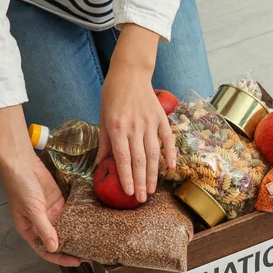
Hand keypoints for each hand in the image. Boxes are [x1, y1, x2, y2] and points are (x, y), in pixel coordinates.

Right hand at [0, 105, 82, 266]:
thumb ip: (44, 228)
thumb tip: (53, 247)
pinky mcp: (59, 202)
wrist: (22, 163)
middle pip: (58, 241)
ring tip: (92, 241)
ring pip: (66, 229)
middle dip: (72, 249)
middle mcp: (41, 224)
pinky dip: (79, 220)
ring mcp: (50, 213)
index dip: (60, 258)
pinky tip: (90, 224)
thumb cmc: (20, 186)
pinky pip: (70, 214)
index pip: (45, 250)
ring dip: (77, 235)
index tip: (76, 262)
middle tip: (90, 254)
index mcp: (29, 230)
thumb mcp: (32, 209)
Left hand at [96, 24, 176, 202]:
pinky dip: (170, 153)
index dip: (126, 176)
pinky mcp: (160, 119)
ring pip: (153, 153)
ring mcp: (149, 123)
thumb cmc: (113, 95)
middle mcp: (134, 127)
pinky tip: (171, 168)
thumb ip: (105, 142)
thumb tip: (101, 164)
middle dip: (140, 182)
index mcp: (117, 127)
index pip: (122, 157)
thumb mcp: (103, 117)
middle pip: (139, 160)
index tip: (129, 192)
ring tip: (152, 190)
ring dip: (153, 174)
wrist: (130, 73)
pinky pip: (167, 139)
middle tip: (142, 199)